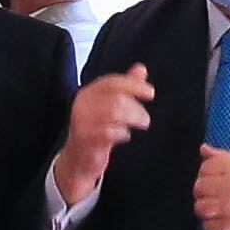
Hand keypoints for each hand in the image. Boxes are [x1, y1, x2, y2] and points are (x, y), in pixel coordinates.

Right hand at [52, 66, 153, 210]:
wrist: (78, 160)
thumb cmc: (97, 130)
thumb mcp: (110, 106)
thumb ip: (125, 87)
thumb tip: (140, 69)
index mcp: (88, 93)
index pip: (112, 82)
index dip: (133, 85)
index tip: (150, 93)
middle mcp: (82, 105)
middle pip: (116, 98)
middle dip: (136, 108)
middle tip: (144, 119)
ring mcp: (82, 122)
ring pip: (114, 113)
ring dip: (133, 119)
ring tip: (140, 125)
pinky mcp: (85, 138)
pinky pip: (109, 132)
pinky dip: (123, 133)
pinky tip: (125, 136)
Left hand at [194, 148, 229, 229]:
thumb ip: (226, 159)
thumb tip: (205, 150)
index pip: (207, 166)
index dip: (205, 171)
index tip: (210, 176)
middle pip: (200, 187)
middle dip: (204, 190)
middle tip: (214, 193)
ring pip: (201, 207)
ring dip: (206, 207)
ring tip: (216, 207)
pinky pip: (208, 226)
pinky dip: (211, 224)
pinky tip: (221, 219)